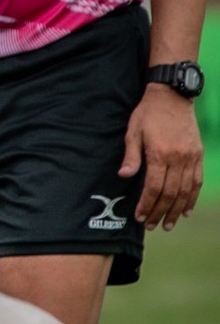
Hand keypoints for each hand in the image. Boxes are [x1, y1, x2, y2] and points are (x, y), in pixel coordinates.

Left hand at [122, 84, 204, 229]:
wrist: (173, 96)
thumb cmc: (147, 114)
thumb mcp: (133, 132)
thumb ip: (131, 156)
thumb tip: (124, 176)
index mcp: (160, 154)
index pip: (154, 187)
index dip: (147, 205)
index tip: (139, 217)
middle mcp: (178, 158)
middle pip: (170, 193)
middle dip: (160, 212)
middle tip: (151, 226)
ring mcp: (191, 157)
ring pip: (185, 190)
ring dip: (177, 210)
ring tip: (168, 224)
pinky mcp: (198, 154)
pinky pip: (197, 180)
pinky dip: (192, 197)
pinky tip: (187, 210)